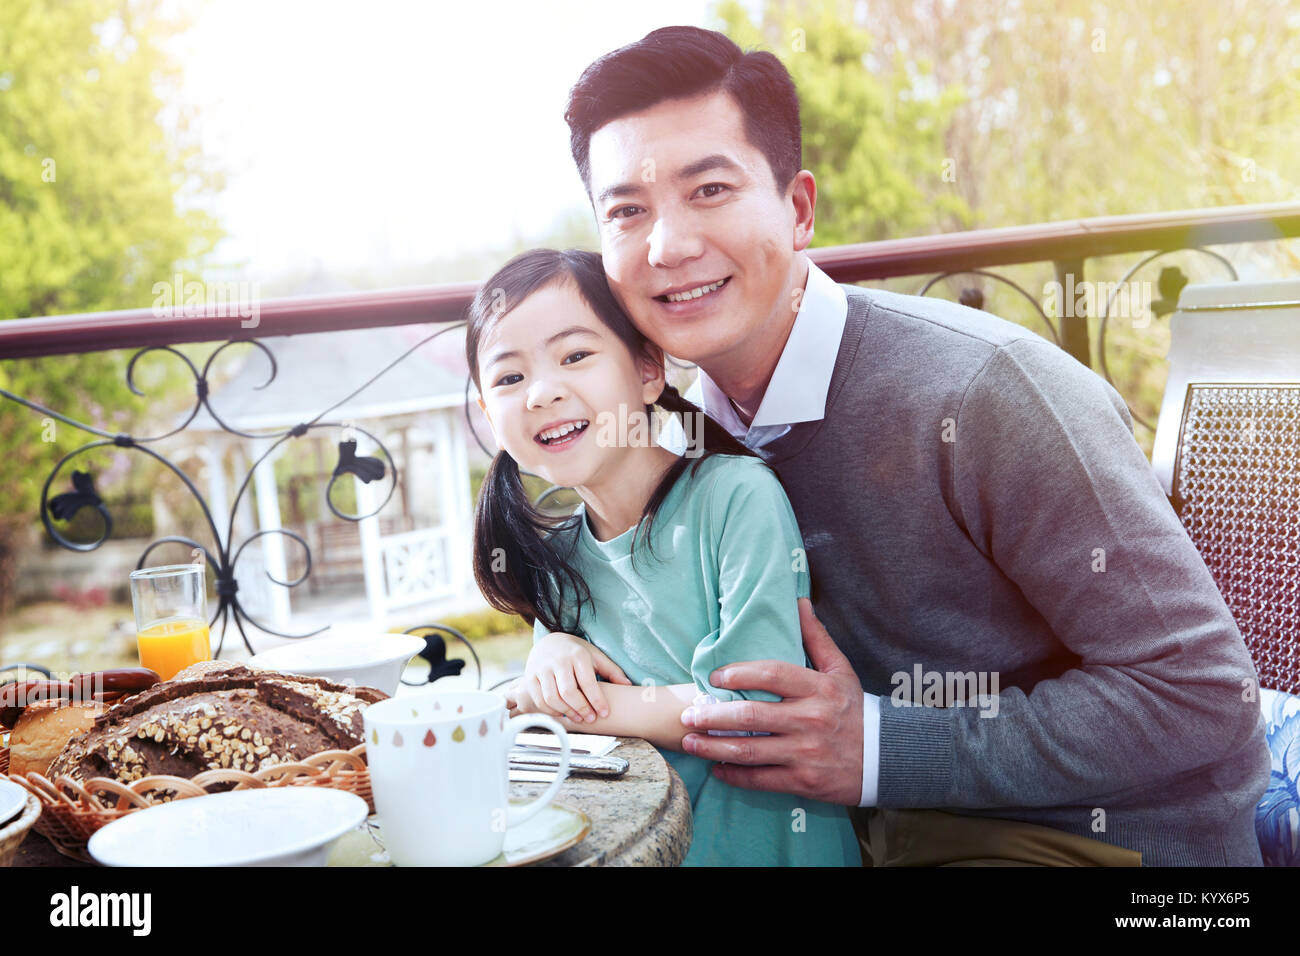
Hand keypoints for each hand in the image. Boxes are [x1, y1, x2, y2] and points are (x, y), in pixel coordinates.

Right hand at [509, 631, 632, 722]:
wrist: (549, 641)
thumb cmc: (576, 652)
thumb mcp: (595, 656)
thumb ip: (611, 670)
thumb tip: (628, 685)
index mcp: (577, 655)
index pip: (588, 682)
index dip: (597, 700)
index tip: (604, 713)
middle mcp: (558, 661)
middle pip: (568, 692)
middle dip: (581, 708)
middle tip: (591, 719)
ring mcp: (542, 669)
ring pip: (552, 697)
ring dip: (566, 711)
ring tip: (578, 718)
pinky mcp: (530, 677)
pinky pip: (539, 700)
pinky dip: (551, 710)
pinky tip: (563, 713)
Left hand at [679, 599, 864, 805]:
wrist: (885, 758)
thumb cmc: (854, 709)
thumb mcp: (841, 670)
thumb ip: (816, 637)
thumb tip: (799, 601)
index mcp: (818, 688)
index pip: (773, 674)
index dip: (740, 674)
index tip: (715, 677)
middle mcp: (811, 719)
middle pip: (752, 716)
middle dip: (713, 716)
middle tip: (687, 714)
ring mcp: (806, 752)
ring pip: (751, 750)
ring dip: (714, 748)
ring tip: (689, 742)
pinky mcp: (804, 781)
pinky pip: (761, 779)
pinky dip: (735, 775)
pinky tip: (717, 769)